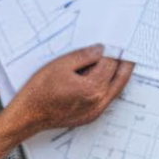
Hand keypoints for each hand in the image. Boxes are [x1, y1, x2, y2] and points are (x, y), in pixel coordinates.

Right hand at [0, 44, 134, 158]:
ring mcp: (96, 111)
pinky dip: (111, 87)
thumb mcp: (60, 65)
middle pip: (120, 78)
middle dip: (125, 63)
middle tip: (129, 51)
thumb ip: (83, 56)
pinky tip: (106, 79)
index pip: (110, 64)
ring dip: (120, 75)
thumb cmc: (40, 91)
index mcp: (92, 87)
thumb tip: (100, 49)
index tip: (117, 42)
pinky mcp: (91, 116)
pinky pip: (107, 99)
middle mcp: (98, 101)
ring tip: (122, 62)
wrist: (29, 115)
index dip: (113, 51)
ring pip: (116, 90)